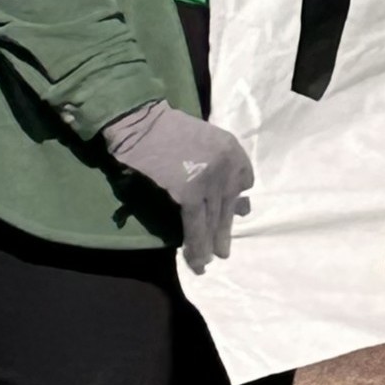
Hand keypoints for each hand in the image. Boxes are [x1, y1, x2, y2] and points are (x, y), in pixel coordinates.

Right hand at [101, 100, 255, 271]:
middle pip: (228, 205)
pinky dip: (196, 244)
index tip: (232, 215)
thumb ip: (216, 165)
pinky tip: (196, 259)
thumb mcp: (203, 141)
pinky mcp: (190, 191)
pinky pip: (196, 223)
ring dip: (209, 244)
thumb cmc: (165, 130)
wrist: (140, 121)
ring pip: (213, 218)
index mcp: (232, 148)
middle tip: (223, 252)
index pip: (244, 181)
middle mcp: (227, 163)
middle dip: (223, 231)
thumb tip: (231, 201)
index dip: (234, 202)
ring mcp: (210, 178)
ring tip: (206, 262)